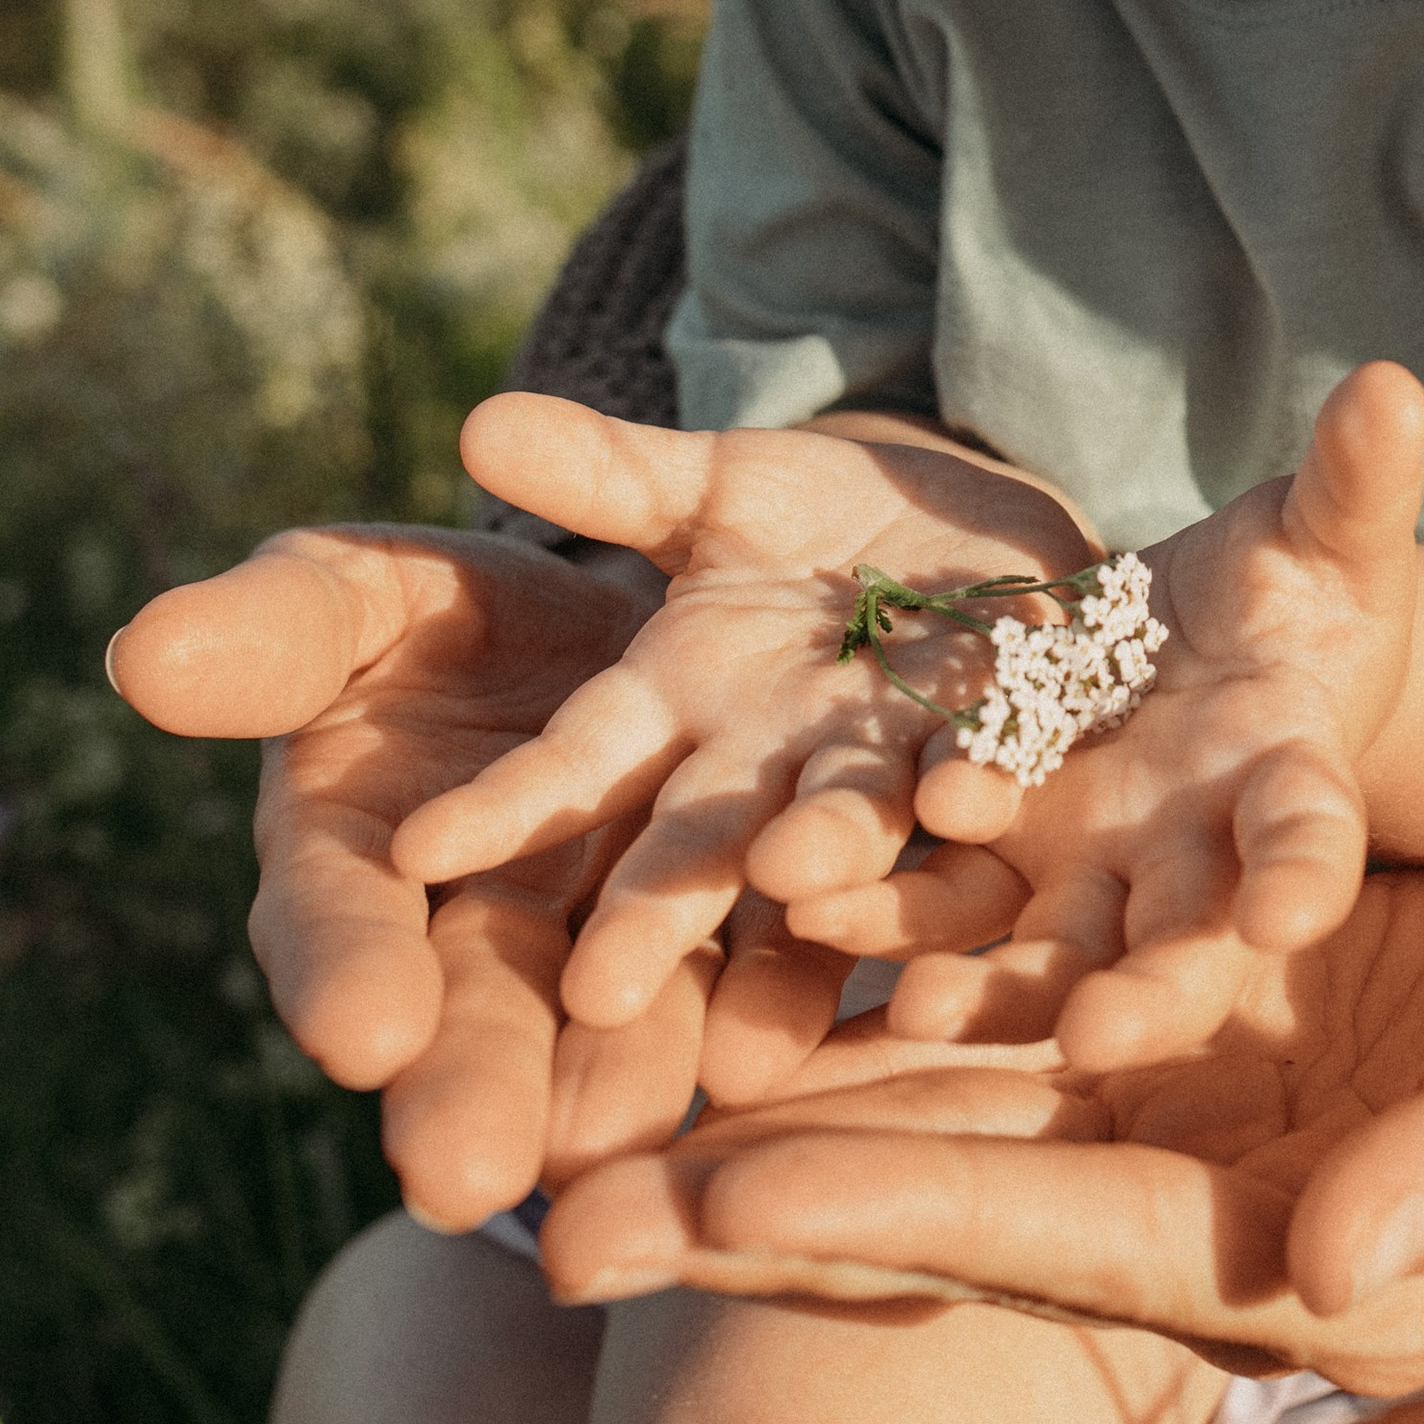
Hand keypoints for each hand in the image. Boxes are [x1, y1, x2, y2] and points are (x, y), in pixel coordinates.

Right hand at [109, 524, 759, 1226]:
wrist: (605, 624)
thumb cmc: (434, 619)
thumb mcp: (354, 600)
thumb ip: (276, 637)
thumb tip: (144, 654)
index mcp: (355, 857)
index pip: (333, 924)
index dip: (343, 975)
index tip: (358, 1035)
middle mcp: (478, 930)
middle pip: (471, 1018)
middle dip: (470, 1092)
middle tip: (468, 1179)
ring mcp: (611, 940)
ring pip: (614, 1026)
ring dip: (615, 1088)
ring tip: (618, 1143)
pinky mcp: (737, 924)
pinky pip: (753, 975)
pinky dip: (764, 1016)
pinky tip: (775, 1061)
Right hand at [395, 397, 1098, 1038]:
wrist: (989, 537)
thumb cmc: (828, 523)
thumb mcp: (721, 484)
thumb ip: (611, 472)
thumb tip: (481, 423)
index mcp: (681, 703)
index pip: (579, 764)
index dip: (508, 807)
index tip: (421, 852)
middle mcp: (772, 760)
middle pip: (701, 842)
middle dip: (651, 915)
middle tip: (596, 999)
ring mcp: (887, 764)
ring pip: (848, 824)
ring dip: (825, 854)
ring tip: (788, 878)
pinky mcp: (1002, 750)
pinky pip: (986, 783)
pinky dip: (974, 795)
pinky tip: (966, 802)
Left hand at [531, 836, 1423, 1404]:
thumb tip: (1338, 1260)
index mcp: (1294, 1251)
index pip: (1049, 1237)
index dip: (874, 1223)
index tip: (694, 1217)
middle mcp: (1210, 1177)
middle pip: (947, 1176)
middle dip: (754, 1186)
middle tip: (541, 1204)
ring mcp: (1200, 1075)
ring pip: (956, 1054)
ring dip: (792, 1046)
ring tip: (597, 1036)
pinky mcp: (1208, 968)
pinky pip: (1029, 943)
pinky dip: (905, 921)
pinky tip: (771, 883)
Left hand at [807, 363, 1423, 1070]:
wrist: (1210, 636)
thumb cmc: (1299, 586)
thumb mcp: (1327, 530)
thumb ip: (1355, 477)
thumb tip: (1395, 380)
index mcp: (1293, 782)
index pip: (1314, 837)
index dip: (1306, 874)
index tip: (1291, 912)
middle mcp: (1199, 858)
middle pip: (1183, 942)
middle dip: (1147, 992)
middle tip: (1098, 1036)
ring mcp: (1095, 867)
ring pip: (1049, 944)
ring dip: (990, 983)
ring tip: (917, 1010)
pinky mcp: (1001, 847)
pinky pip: (944, 892)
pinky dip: (891, 914)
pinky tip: (814, 922)